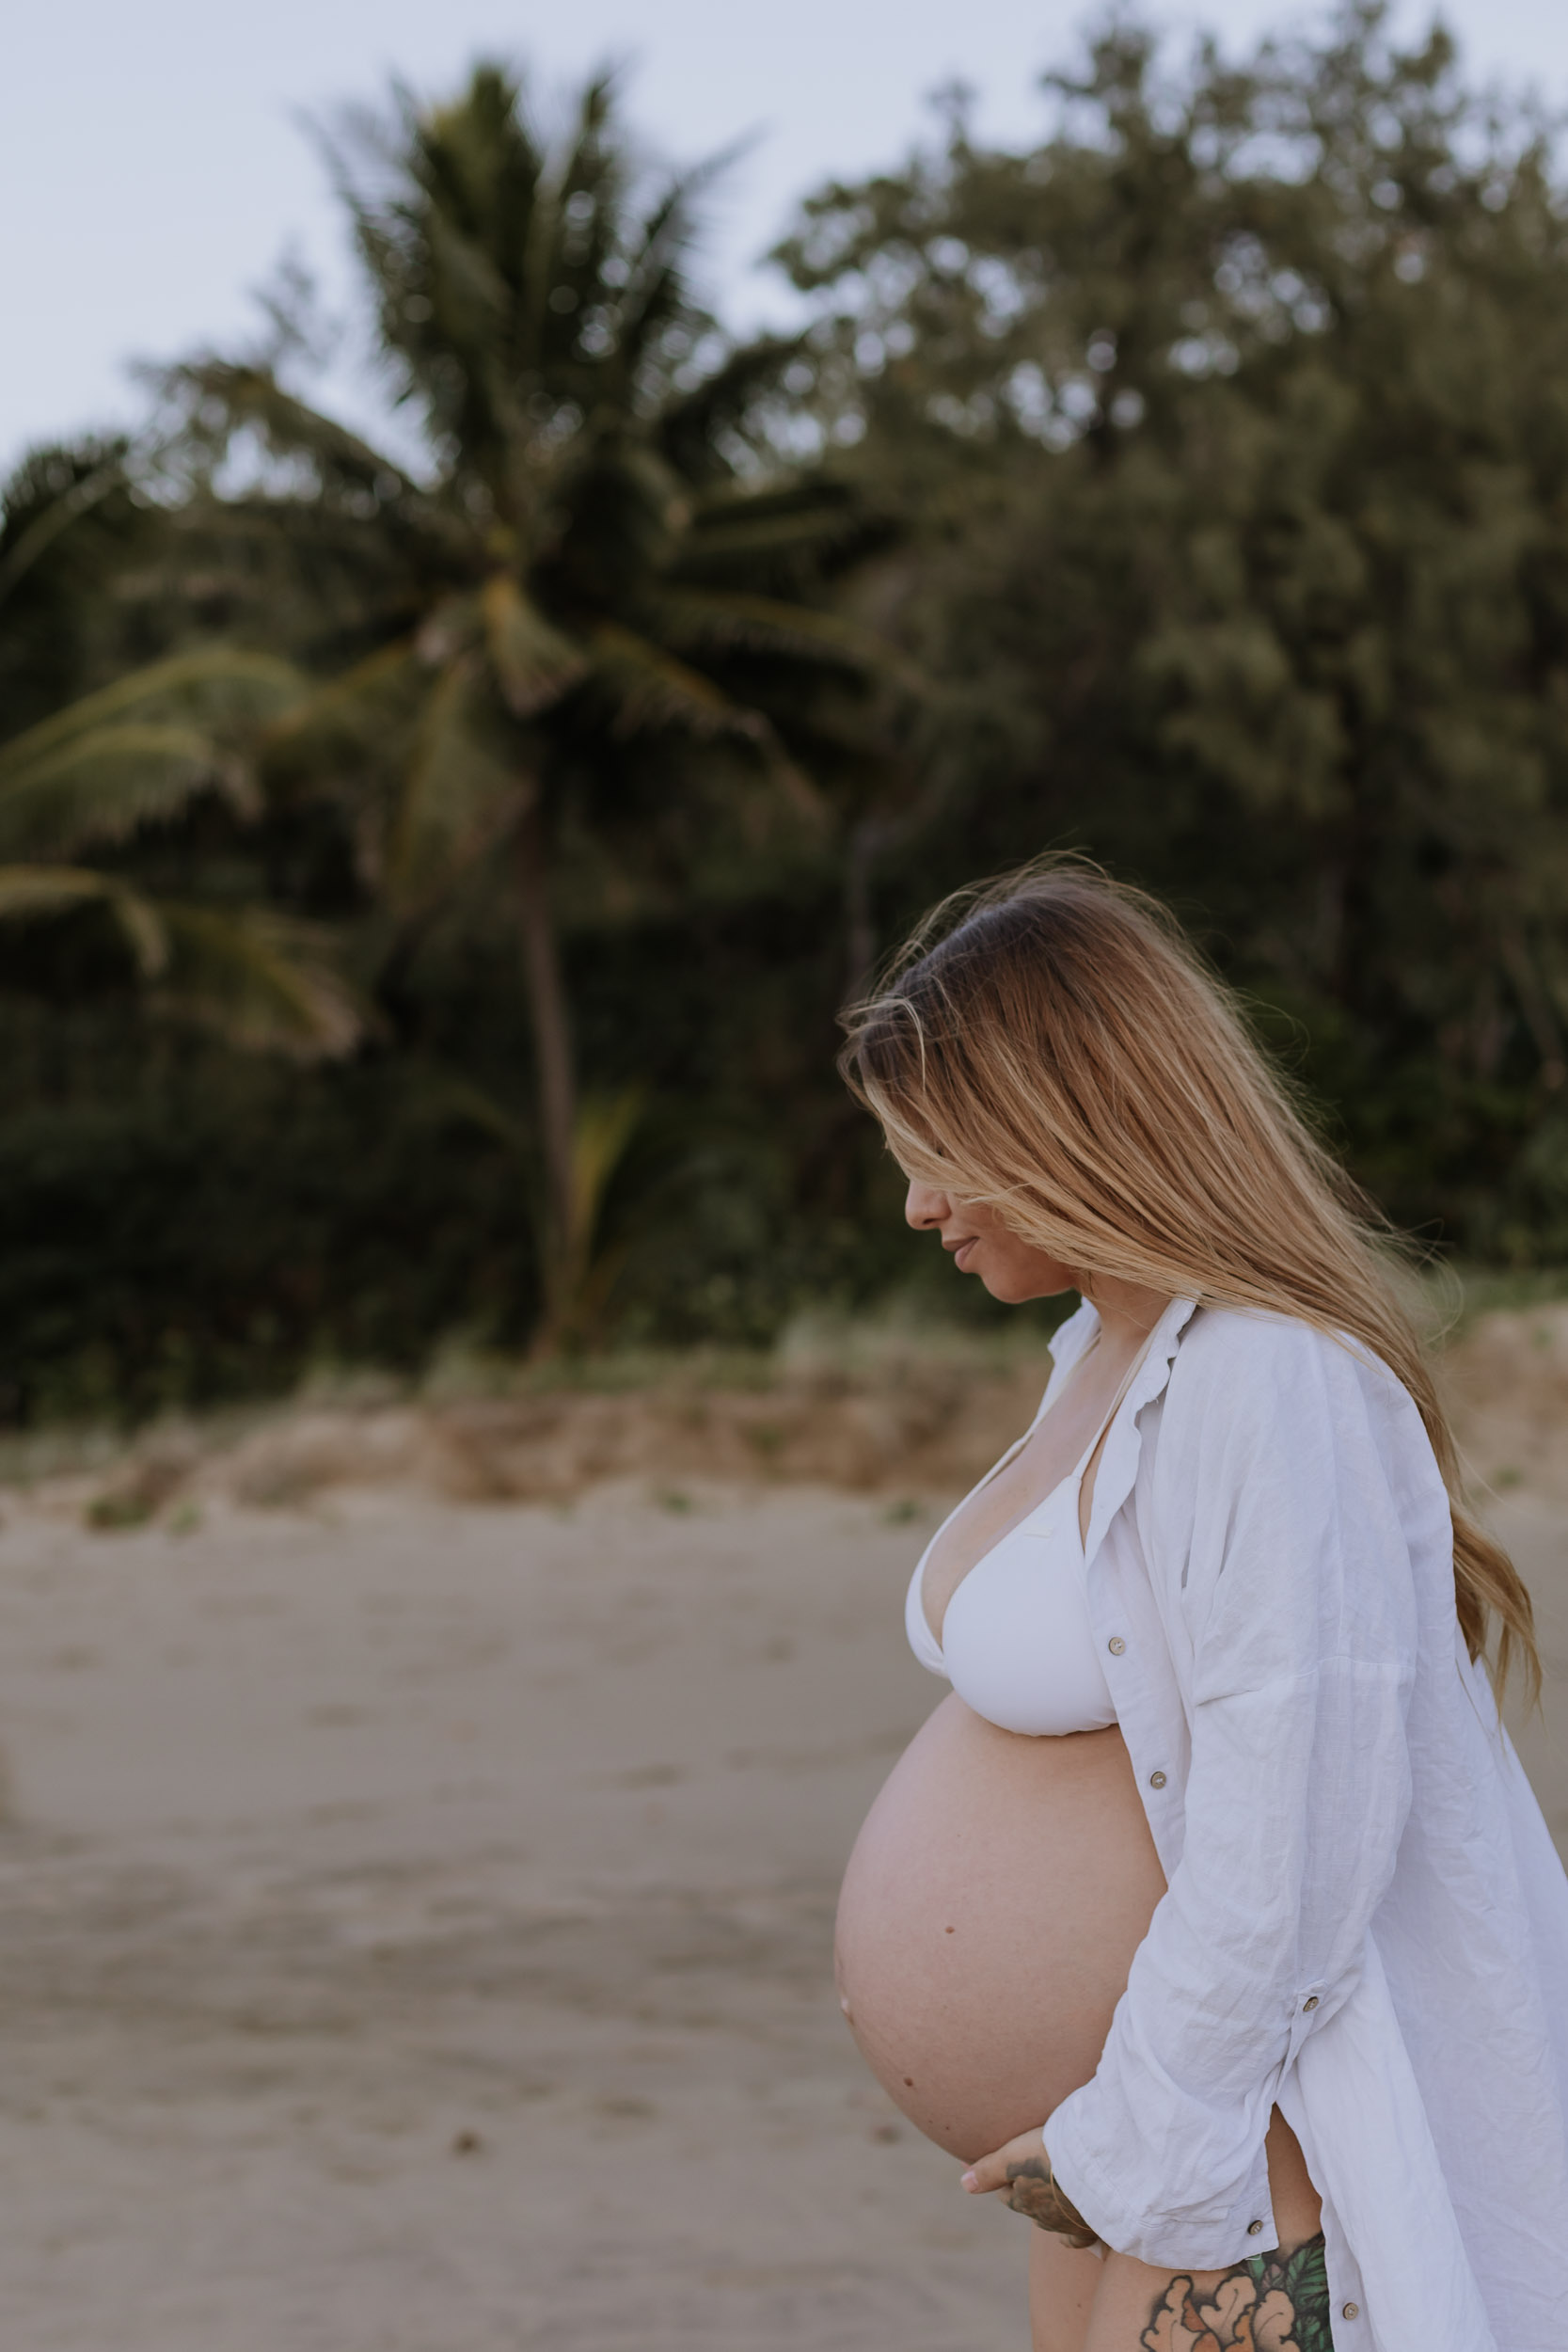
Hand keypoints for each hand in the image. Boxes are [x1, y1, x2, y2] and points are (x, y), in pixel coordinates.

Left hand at [961, 2129, 1099, 2249]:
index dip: (1004, 2181)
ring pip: (1050, 2220)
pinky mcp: (1091, 2228)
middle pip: (1028, 2207)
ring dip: (1048, 2209)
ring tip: (1050, 2197)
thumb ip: (988, 2170)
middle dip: (1026, 2196)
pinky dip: (1072, 2237)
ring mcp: (1067, 2225)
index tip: (1005, 2169)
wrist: (1097, 2169)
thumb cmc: (1051, 2155)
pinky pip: (1078, 2238)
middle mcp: (1042, 2217)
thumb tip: (963, 2185)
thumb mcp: (1014, 2155)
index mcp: (1022, 2200)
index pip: (1006, 2194)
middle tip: (1031, 2178)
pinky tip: (1070, 2237)